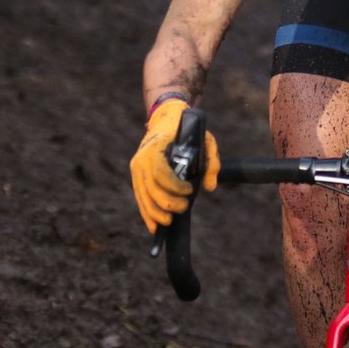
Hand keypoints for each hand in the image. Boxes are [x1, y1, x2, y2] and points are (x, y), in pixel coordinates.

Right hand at [129, 99, 219, 233]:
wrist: (165, 120)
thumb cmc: (186, 131)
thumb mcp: (205, 139)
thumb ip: (212, 160)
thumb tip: (210, 187)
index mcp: (156, 147)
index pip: (160, 172)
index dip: (174, 186)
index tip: (190, 190)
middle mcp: (142, 158)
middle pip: (151, 188)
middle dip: (167, 203)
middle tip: (184, 207)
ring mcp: (136, 168)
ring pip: (143, 196)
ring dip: (155, 213)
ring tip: (169, 222)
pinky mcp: (136, 176)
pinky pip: (140, 198)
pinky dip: (146, 214)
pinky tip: (154, 227)